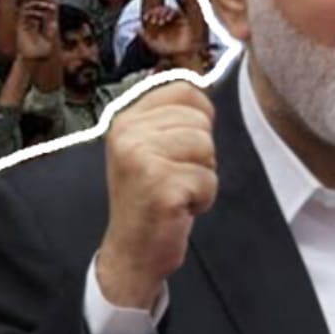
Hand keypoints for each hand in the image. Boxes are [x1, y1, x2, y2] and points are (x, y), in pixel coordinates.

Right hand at [15, 0, 57, 60]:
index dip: (47, 9)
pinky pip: (22, 15)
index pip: (40, 13)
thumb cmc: (41, 52)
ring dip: (35, 5)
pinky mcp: (20, 27)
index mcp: (38, 26)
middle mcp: (30, 24)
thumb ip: (50, 31)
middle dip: (41, 4)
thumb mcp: (49, 39)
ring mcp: (24, 25)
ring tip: (44, 6)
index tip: (54, 8)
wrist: (33, 60)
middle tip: (51, 6)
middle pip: (32, 8)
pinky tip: (39, 15)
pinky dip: (30, 12)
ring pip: (26, 9)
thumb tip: (54, 22)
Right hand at [95, 82, 216, 309]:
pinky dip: (203, 198)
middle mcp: (128, 134)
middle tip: (175, 175)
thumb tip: (201, 83)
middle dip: (201, 152)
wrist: (133, 250)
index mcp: (126, 119)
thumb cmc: (151, 196)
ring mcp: (140, 159)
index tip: (181, 145)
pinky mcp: (159, 185)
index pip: (185, 89)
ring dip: (202, 176)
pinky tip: (178, 207)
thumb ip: (171, 116)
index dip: (199, 116)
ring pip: (207, 148)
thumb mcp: (152, 147)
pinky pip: (208, 179)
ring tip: (176, 190)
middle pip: (201, 120)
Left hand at [140, 6, 199, 57]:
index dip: (149, 13)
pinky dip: (171, 13)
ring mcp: (176, 20)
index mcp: (161, 24)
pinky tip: (168, 19)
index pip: (154, 14)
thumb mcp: (152, 43)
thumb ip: (144, 36)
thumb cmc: (167, 50)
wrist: (181, 54)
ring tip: (161, 21)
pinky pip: (177, 12)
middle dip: (156, 13)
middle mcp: (168, 21)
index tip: (145, 18)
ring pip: (169, 9)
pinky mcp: (184, 20)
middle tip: (153, 20)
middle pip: (161, 10)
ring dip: (163, 13)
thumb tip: (135, 27)